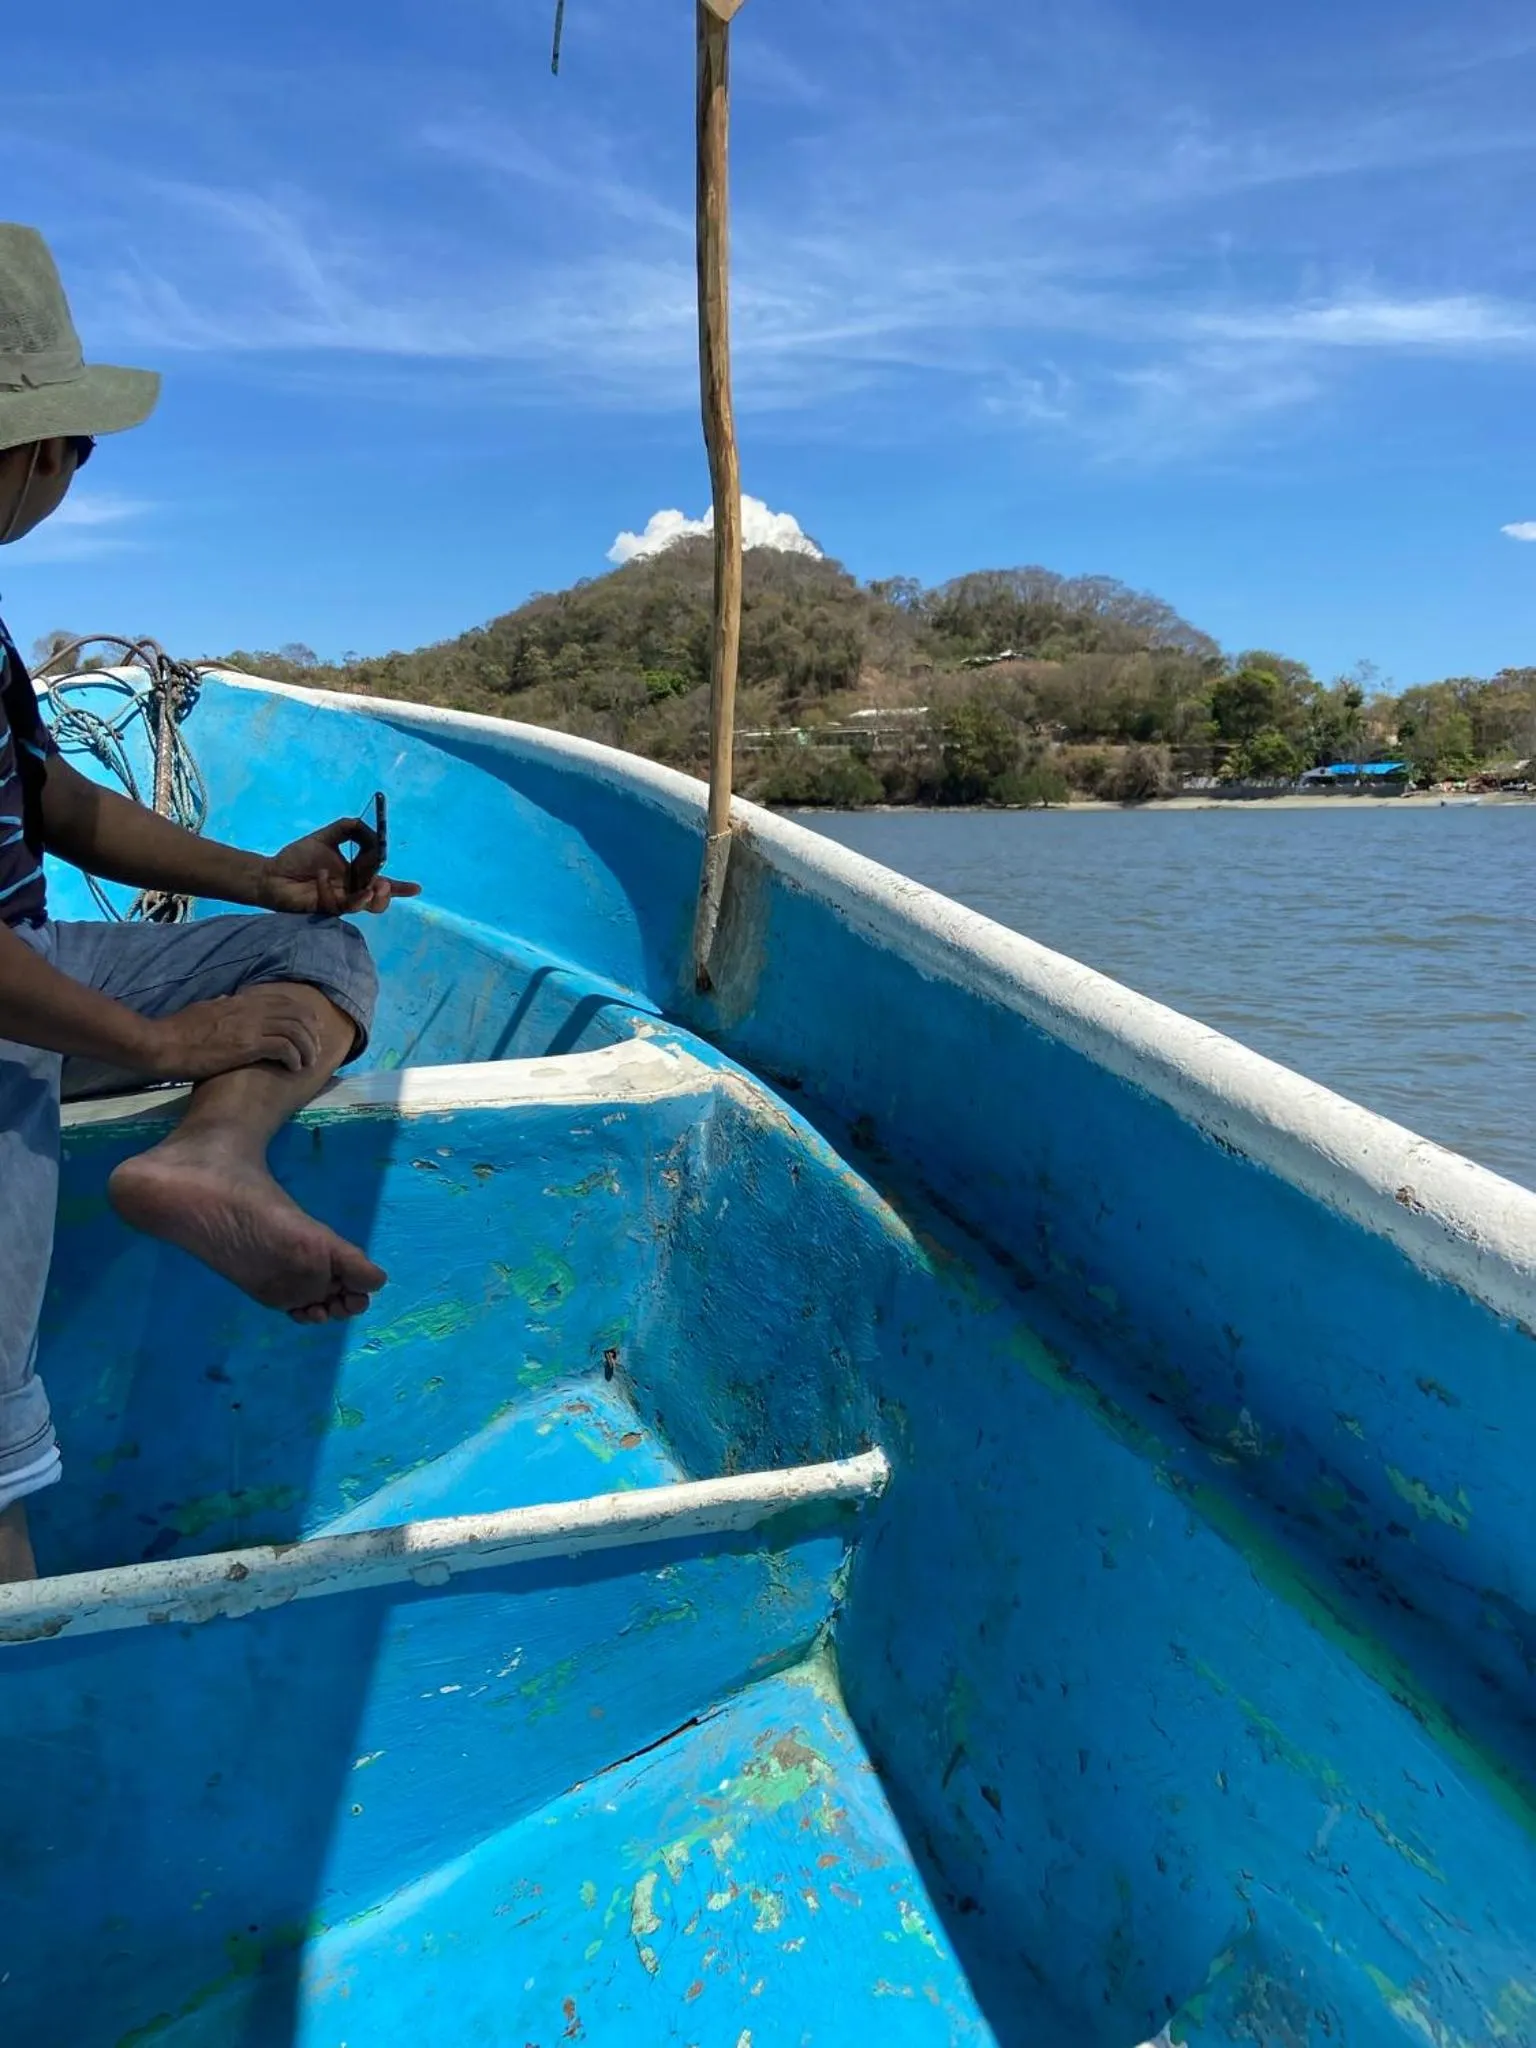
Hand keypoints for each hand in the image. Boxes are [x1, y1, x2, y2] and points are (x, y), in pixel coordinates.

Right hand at [137, 989, 324, 1080]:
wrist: (159, 1044)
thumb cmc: (175, 1031)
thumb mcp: (202, 1009)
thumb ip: (220, 1005)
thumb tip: (229, 1000)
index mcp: (240, 1001)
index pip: (283, 1000)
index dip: (302, 1013)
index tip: (310, 1028)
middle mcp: (250, 1010)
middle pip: (296, 1013)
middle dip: (311, 1032)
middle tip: (315, 1050)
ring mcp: (249, 1026)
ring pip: (295, 1030)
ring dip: (307, 1048)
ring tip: (306, 1063)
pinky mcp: (246, 1046)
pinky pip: (284, 1048)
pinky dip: (294, 1058)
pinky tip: (293, 1068)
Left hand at [258, 819, 421, 917]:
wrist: (272, 874)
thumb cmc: (298, 857)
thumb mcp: (326, 836)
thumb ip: (349, 828)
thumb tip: (372, 831)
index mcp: (355, 875)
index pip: (382, 882)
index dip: (401, 887)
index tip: (417, 889)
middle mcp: (351, 891)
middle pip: (379, 899)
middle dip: (388, 893)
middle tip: (383, 884)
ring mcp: (340, 902)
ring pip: (365, 906)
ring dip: (371, 898)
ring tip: (372, 887)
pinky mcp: (326, 909)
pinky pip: (337, 902)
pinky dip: (331, 889)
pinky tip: (321, 878)